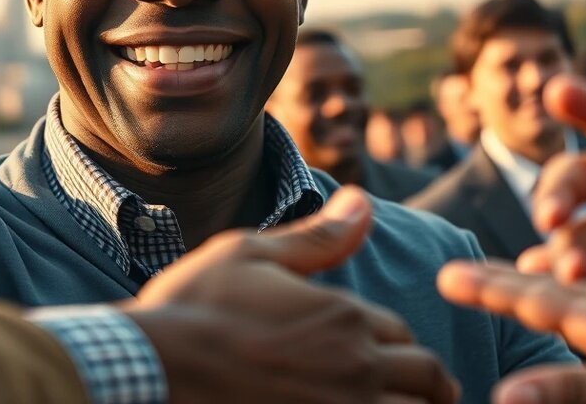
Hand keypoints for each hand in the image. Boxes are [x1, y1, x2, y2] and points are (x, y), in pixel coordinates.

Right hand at [127, 186, 459, 403]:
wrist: (155, 369)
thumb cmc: (194, 308)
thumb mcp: (249, 255)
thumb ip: (317, 237)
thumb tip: (363, 201)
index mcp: (344, 317)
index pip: (403, 334)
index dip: (396, 343)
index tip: (391, 355)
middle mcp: (356, 368)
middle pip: (427, 380)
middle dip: (429, 384)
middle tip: (430, 392)